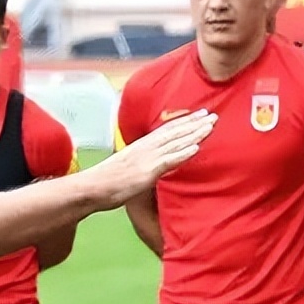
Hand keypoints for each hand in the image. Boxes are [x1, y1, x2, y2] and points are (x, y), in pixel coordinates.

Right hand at [85, 110, 215, 207]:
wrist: (91, 189)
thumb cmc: (106, 182)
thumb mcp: (126, 168)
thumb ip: (140, 164)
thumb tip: (149, 166)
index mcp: (141, 146)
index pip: (166, 130)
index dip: (184, 122)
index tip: (199, 115)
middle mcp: (145, 148)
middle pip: (174, 132)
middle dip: (195, 124)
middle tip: (213, 115)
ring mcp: (146, 158)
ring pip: (175, 143)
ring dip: (194, 134)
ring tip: (210, 126)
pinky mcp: (146, 172)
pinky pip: (168, 160)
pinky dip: (183, 153)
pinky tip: (196, 148)